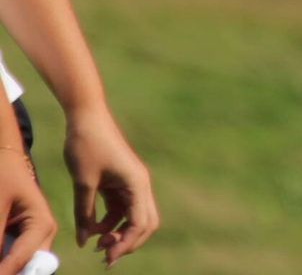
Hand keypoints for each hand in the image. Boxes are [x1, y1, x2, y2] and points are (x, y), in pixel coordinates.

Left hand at [0, 151, 54, 274]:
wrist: (6, 160)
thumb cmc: (4, 177)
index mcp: (42, 226)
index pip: (22, 260)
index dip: (5, 272)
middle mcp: (43, 236)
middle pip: (27, 266)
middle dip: (9, 270)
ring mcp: (33, 238)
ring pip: (20, 263)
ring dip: (6, 265)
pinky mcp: (22, 238)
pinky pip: (13, 257)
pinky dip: (5, 259)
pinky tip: (0, 257)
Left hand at [65, 110, 158, 266]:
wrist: (87, 117)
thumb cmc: (88, 145)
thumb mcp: (83, 182)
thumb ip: (84, 214)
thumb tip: (83, 242)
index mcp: (137, 183)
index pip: (141, 223)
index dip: (126, 243)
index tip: (107, 257)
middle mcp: (140, 185)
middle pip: (145, 223)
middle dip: (128, 241)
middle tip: (105, 255)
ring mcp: (131, 183)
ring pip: (132, 217)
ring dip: (117, 232)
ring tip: (94, 243)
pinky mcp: (120, 182)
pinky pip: (120, 208)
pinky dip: (109, 222)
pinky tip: (92, 228)